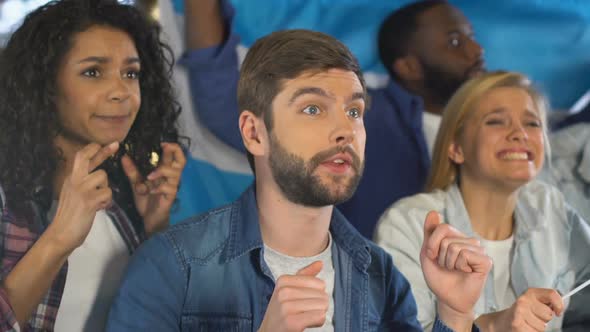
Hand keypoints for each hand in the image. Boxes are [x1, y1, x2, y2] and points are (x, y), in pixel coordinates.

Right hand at [47, 142, 118, 253]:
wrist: (61, 234)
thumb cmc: (70, 215)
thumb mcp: (73, 193)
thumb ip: (83, 181)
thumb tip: (97, 172)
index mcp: (70, 179)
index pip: (80, 157)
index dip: (92, 149)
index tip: (103, 143)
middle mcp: (74, 181)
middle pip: (85, 158)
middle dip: (103, 150)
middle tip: (115, 145)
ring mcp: (80, 190)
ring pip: (103, 176)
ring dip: (106, 188)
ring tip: (99, 200)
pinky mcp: (88, 200)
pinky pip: (108, 193)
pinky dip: (107, 201)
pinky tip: (100, 208)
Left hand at [121, 142, 185, 235]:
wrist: (149, 218)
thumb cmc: (146, 200)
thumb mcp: (136, 183)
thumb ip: (132, 171)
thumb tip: (124, 156)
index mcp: (164, 171)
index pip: (174, 155)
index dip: (171, 146)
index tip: (161, 143)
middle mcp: (171, 177)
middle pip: (182, 160)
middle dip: (175, 151)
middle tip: (164, 147)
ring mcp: (172, 186)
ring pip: (175, 172)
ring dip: (161, 171)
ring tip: (149, 176)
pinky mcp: (170, 196)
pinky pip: (169, 188)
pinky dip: (158, 187)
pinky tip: (150, 191)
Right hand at [258, 261, 328, 331]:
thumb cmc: (282, 312)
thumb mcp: (289, 290)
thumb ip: (305, 276)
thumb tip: (320, 263)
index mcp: (283, 280)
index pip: (319, 283)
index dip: (316, 295)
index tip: (301, 302)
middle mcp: (283, 291)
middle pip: (322, 295)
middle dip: (318, 306)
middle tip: (302, 313)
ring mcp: (286, 307)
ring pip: (322, 306)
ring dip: (318, 315)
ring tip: (303, 318)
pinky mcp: (291, 322)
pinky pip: (320, 317)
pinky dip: (318, 322)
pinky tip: (306, 324)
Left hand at [420, 211, 491, 330]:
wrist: (448, 299)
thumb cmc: (439, 277)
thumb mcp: (427, 253)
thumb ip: (430, 232)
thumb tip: (433, 211)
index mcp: (457, 237)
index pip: (442, 227)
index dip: (432, 243)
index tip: (432, 256)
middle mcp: (470, 241)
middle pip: (446, 237)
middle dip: (440, 255)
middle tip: (447, 266)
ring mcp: (479, 250)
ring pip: (454, 247)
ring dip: (449, 263)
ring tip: (455, 270)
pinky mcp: (485, 261)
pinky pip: (465, 255)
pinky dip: (459, 266)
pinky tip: (465, 272)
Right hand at [476, 288, 563, 331]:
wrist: (503, 321)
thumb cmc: (522, 313)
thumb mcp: (533, 302)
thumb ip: (546, 302)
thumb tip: (558, 309)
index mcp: (530, 293)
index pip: (552, 294)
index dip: (559, 304)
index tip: (558, 311)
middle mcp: (524, 301)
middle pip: (549, 314)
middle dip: (544, 319)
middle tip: (534, 317)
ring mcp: (520, 313)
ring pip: (543, 327)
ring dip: (537, 328)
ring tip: (528, 323)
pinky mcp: (517, 325)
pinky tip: (525, 328)